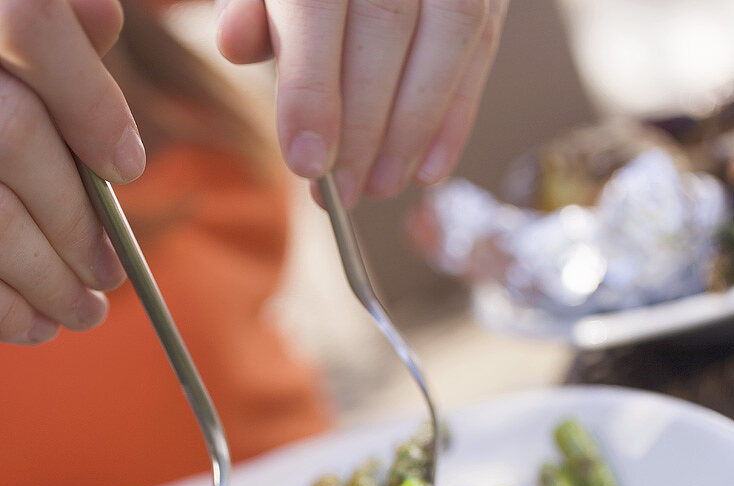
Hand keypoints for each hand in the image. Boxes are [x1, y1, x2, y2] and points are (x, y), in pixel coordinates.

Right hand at [0, 0, 142, 344]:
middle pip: (13, 135)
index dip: (89, 102)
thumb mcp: (13, 33)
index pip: (31, 21)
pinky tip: (34, 326)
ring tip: (85, 312)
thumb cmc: (0, 90)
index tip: (127, 168)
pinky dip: (2, 308)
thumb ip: (60, 32)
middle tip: (112, 273)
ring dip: (47, 279)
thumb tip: (104, 22)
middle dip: (76, 219)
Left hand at [217, 0, 507, 208]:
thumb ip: (252, 2)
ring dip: (414, 127)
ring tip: (381, 186)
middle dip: (364, 124)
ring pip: (448, 34)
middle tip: (342, 192)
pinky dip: (456, 117)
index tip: (306, 163)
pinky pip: (483, 43)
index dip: (312, 88)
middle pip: (385, 25)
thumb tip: (234, 43)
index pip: (317, 5)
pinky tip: (427, 170)